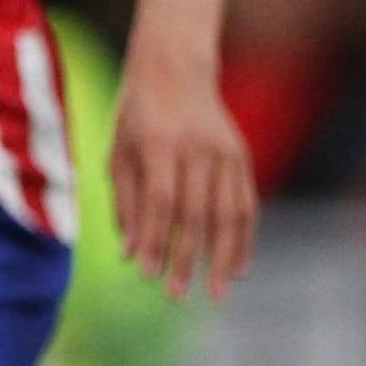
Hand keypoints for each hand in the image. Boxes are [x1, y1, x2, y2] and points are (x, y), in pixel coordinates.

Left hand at [110, 59, 259, 300]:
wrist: (175, 70)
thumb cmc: (136, 116)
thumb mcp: (119, 152)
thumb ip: (125, 204)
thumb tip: (130, 255)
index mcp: (159, 142)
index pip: (160, 201)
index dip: (155, 239)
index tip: (147, 274)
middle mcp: (197, 147)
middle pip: (196, 213)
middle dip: (186, 258)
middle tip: (175, 295)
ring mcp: (226, 152)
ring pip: (229, 214)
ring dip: (222, 258)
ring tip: (213, 292)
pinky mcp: (242, 158)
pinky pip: (247, 206)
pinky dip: (244, 240)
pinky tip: (237, 268)